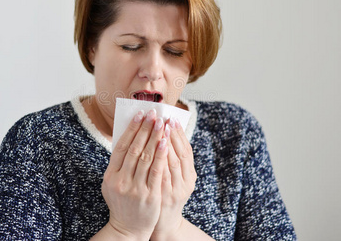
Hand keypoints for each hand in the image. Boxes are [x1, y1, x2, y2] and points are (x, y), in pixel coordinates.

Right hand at [100, 109, 168, 239]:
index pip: (121, 147)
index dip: (131, 129)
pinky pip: (156, 171)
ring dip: (154, 138)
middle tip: (153, 114)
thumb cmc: (121, 201)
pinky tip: (165, 142)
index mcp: (110, 175)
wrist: (128, 228)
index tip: (139, 115)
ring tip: (161, 123)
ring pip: (146, 158)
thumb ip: (119, 164)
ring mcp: (135, 189)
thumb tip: (130, 136)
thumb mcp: (112, 183)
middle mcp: (121, 181)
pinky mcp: (150, 196)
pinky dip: (161, 155)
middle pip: (134, 149)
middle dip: (145, 129)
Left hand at [151, 118, 196, 239]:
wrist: (161, 222)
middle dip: (170, 135)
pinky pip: (159, 175)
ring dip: (163, 143)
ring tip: (156, 127)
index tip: (171, 119)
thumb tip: (161, 134)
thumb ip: (169, 159)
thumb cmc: (164, 194)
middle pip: (180, 154)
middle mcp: (186, 183)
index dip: (180, 134)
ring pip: (171, 163)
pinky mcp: (162, 196)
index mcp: (190, 176)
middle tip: (163, 118)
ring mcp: (175, 191)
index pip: (187, 151)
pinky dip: (156, 160)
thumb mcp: (173, 178)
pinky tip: (150, 148)